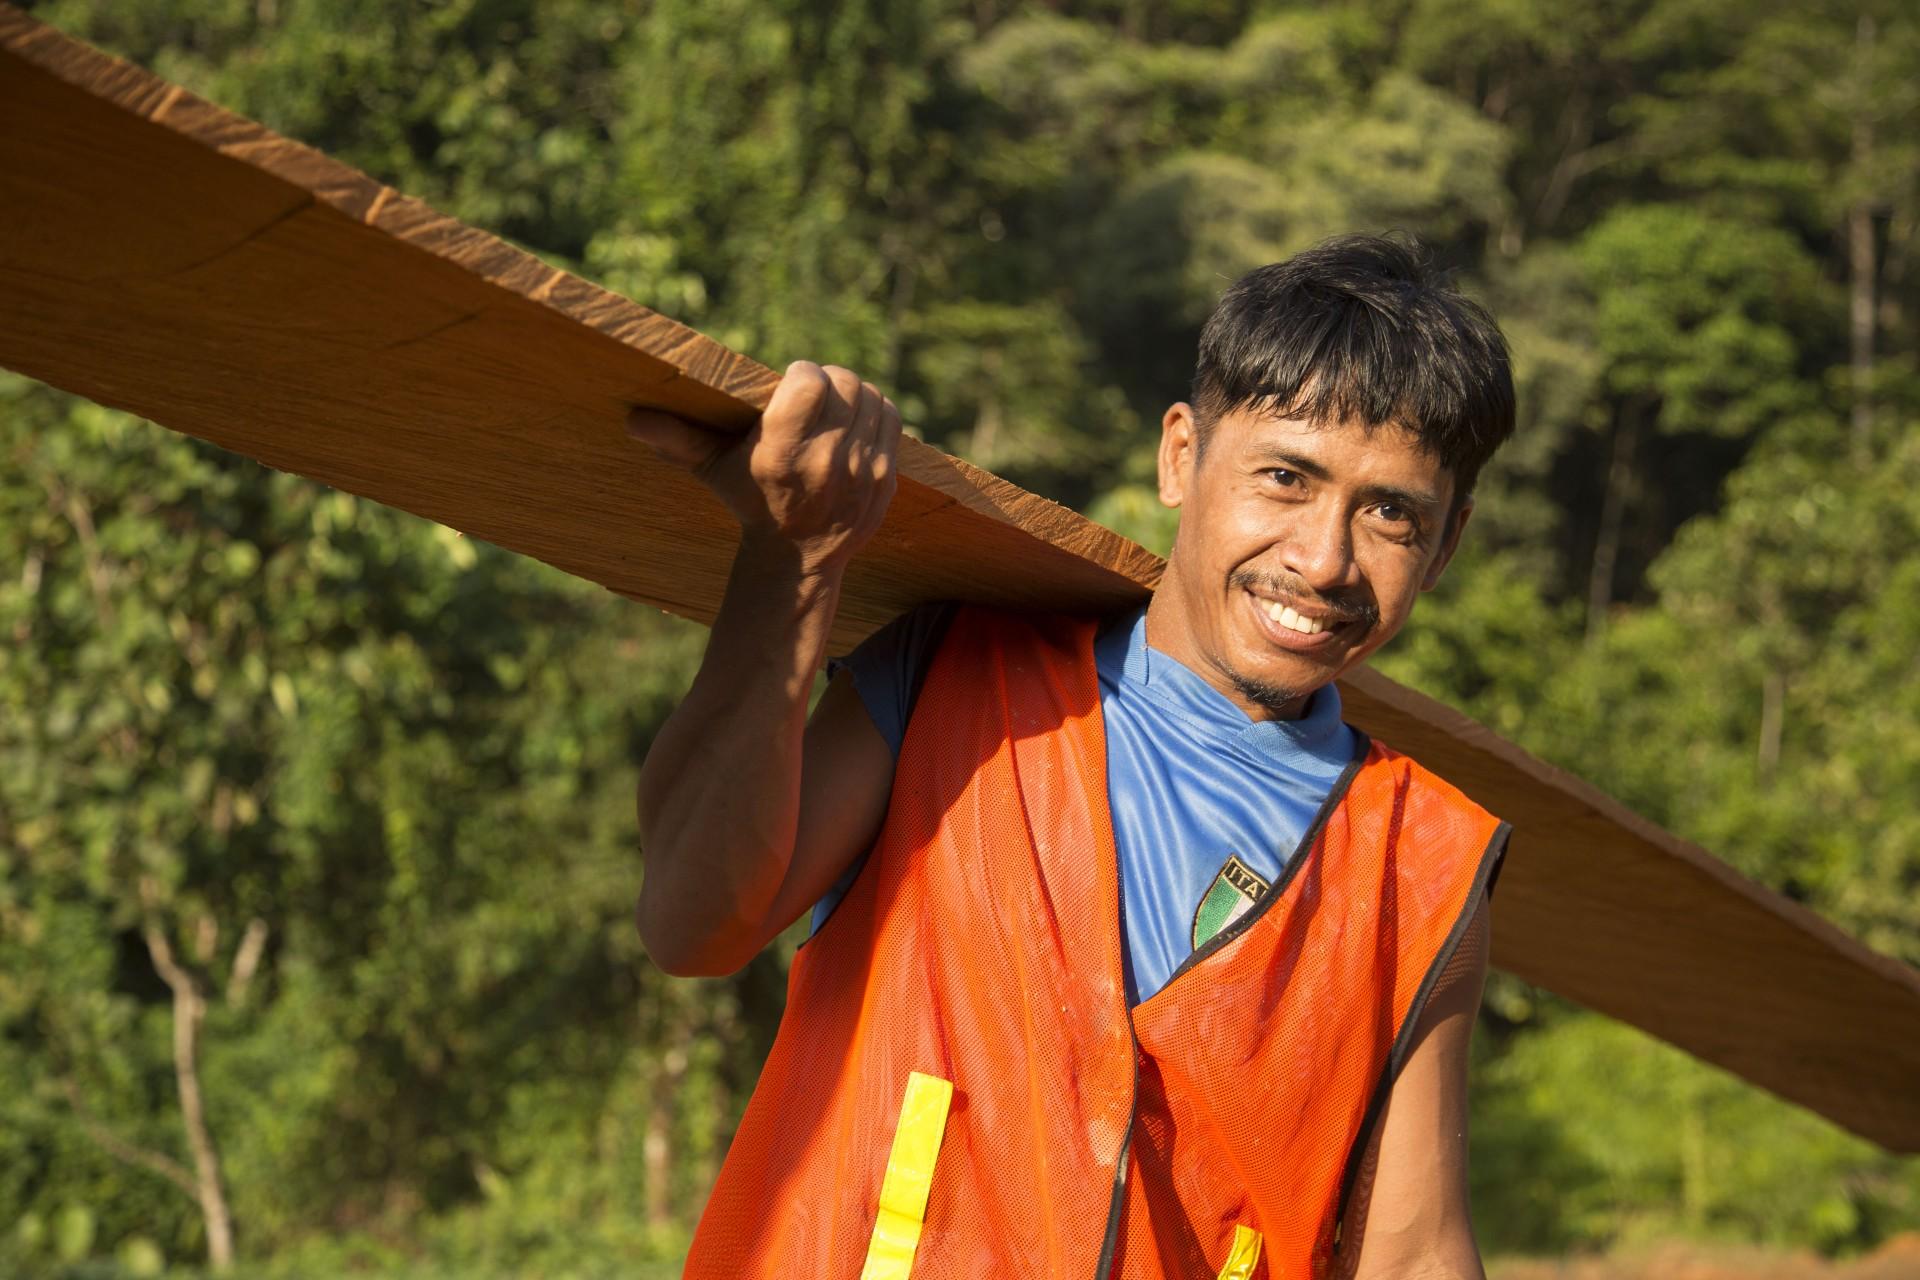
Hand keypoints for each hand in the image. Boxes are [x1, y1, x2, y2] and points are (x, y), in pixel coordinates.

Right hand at [627, 361, 900, 575]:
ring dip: (854, 395)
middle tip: (814, 393)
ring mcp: (861, 473)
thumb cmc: (750, 502)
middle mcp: (825, 463)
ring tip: (835, 407)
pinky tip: (856, 424)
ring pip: (871, 397)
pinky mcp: (885, 480)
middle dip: (828, 380)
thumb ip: (679, 440)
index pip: (810, 381)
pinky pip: (891, 422)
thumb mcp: (714, 471)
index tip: (793, 383)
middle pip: (844, 383)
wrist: (796, 558)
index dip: (802, 374)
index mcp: (782, 454)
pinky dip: (876, 414)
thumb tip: (632, 420)